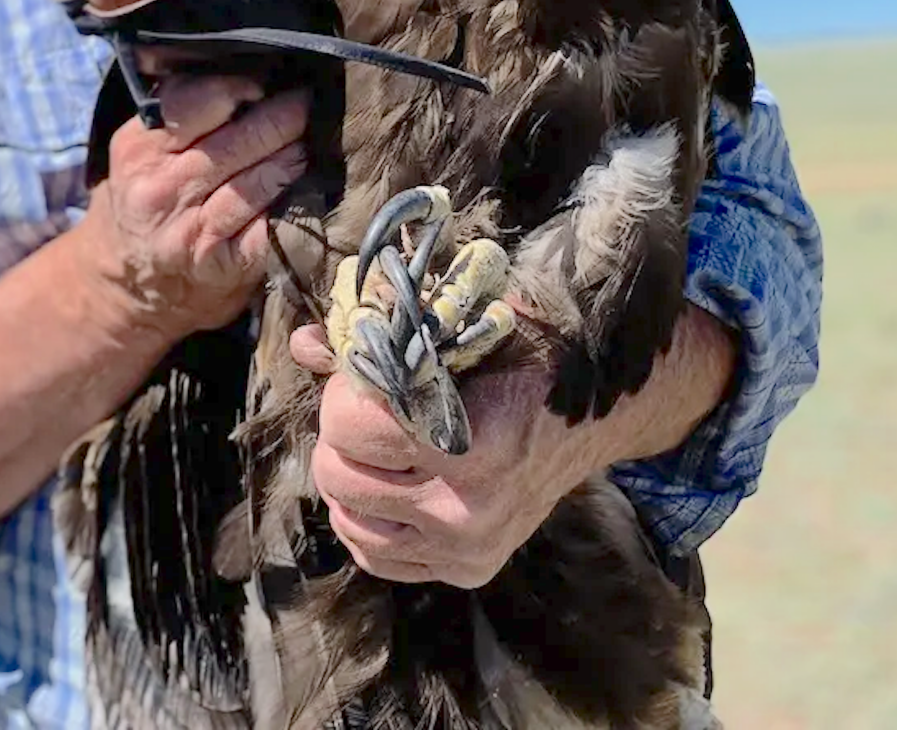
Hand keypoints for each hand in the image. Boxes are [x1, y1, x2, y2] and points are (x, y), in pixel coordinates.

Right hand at [80, 73, 309, 340]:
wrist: (124, 285)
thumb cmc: (143, 201)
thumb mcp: (139, 153)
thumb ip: (176, 115)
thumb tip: (239, 67)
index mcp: (138, 150)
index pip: (197, 101)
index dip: (238, 87)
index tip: (262, 83)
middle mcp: (160, 189)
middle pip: (239, 139)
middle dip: (282, 117)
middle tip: (304, 103)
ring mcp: (191, 229)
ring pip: (259, 179)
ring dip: (292, 156)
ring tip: (307, 142)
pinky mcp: (221, 264)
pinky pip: (267, 223)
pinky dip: (290, 201)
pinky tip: (303, 188)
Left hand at [290, 303, 735, 587]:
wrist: (591, 413)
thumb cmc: (520, 355)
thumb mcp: (457, 327)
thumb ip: (380, 337)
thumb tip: (304, 345)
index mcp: (471, 439)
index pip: (354, 426)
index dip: (344, 390)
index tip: (366, 370)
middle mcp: (468, 507)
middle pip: (338, 475)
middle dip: (337, 430)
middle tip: (365, 404)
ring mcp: (467, 547)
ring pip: (348, 519)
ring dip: (347, 474)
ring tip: (376, 442)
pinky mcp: (466, 570)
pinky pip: (376, 556)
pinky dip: (365, 518)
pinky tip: (386, 483)